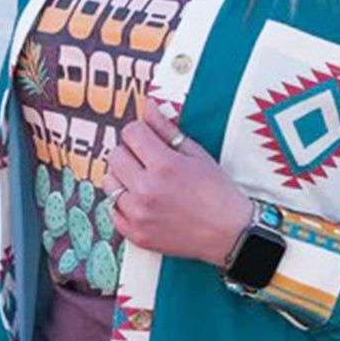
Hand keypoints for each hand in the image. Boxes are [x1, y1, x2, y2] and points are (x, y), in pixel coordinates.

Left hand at [101, 97, 253, 266]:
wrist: (229, 233)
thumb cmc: (217, 192)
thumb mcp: (196, 154)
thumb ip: (167, 129)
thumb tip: (148, 106)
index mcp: (164, 165)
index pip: (131, 133)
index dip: (139, 132)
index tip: (147, 139)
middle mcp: (147, 190)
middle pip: (116, 156)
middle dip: (129, 153)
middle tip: (147, 162)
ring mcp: (139, 215)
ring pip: (110, 183)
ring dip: (123, 178)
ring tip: (143, 183)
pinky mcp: (136, 235)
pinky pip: (112, 211)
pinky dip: (123, 204)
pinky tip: (141, 203)